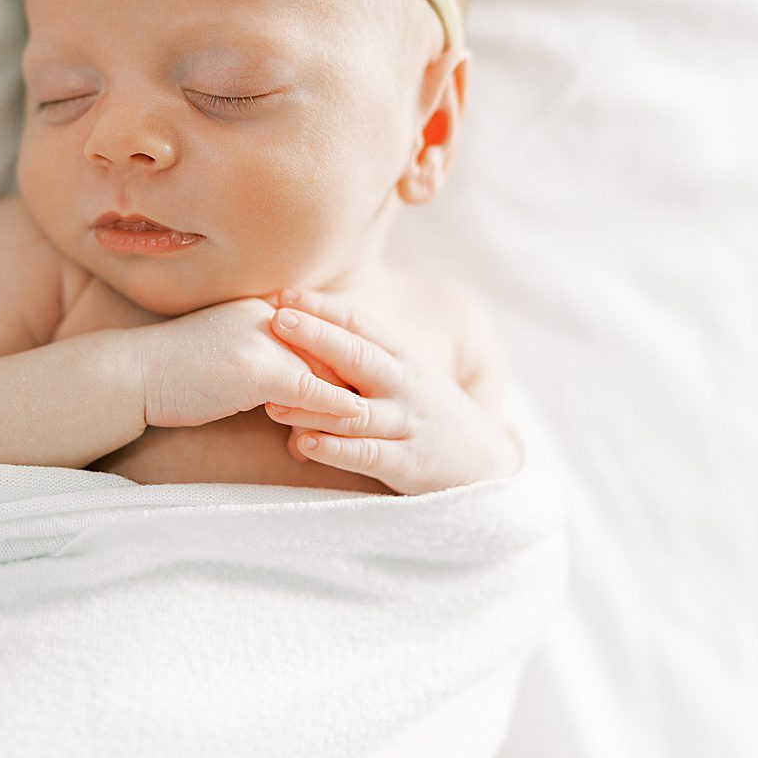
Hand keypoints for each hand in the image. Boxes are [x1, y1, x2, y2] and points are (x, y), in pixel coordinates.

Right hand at [138, 297, 364, 429]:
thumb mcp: (224, 348)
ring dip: (346, 402)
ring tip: (358, 429)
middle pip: (331, 348)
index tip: (358, 385)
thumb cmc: (171, 369)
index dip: (339, 360)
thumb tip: (284, 378)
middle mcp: (268, 316)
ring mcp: (265, 342)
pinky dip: (335, 411)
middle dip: (350, 382)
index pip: (319, 331)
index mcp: (261, 307)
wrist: (133, 374)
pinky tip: (351, 428)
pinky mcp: (260, 373)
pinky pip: (313, 392)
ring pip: (328, 371)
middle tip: (367, 413)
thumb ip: (258, 352)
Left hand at [260, 287, 524, 494]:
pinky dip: (336, 450)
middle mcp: (405, 385)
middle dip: (318, 337)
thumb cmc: (428, 410)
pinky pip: (367, 454)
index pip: (361, 325)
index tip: (285, 294)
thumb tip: (306, 328)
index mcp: (404, 358)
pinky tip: (304, 444)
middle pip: (358, 357)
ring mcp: (407, 424)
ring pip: (356, 411)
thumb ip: (363, 355)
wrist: (485, 461)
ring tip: (272, 398)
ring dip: (313, 404)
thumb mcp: (406, 373)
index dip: (323, 308)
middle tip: (278, 319)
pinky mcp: (406, 463)